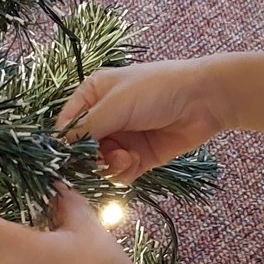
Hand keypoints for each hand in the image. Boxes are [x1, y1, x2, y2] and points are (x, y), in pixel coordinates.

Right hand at [56, 51, 263, 177]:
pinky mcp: (138, 157)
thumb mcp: (115, 104)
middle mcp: (102, 118)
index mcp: (91, 96)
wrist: (204, 100)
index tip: (65, 162)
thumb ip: (85, 128)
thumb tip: (59, 149)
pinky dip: (123, 173)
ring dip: (108, 167)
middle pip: (80, 151)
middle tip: (101, 160)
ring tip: (124, 158)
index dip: (63, 146)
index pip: (64, 126)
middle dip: (89, 160)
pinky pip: (119, 174)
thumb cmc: (157, 89)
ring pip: (98, 166)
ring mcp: (121, 138)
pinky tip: (135, 162)